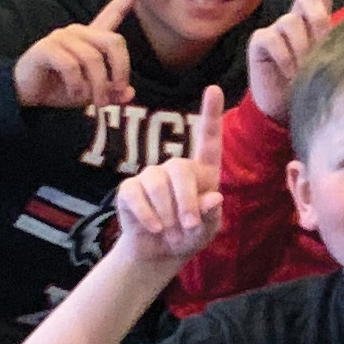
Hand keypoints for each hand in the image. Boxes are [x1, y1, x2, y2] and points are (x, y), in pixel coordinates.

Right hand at [13, 0, 145, 108]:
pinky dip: (76, 86)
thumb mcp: (91, 93)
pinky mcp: (47, 48)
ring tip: (92, 102)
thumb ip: (112, 93)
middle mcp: (79, 32)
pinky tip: (73, 94)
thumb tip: (129, 93)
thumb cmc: (61, 87)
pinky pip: (71, 66)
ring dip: (97, 87)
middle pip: (113, 42)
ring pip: (93, 60)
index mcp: (91, 38)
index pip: (113, 12)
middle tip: (114, 94)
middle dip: (120, 71)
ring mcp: (62, 37)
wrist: (28, 93)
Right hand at [114, 85, 224, 263]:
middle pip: (180, 168)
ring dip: (166, 213)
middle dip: (186, 199)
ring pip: (156, 184)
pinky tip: (153, 229)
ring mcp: (150, 177)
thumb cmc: (188, 237)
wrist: (157, 253)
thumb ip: (212, 215)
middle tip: (188, 226)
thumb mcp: (207, 231)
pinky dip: (147, 216)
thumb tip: (213, 197)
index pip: (208, 139)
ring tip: (170, 232)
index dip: (211, 114)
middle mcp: (175, 169)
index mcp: (202, 173)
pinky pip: (136, 196)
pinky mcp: (129, 190)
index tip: (214, 89)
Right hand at [247, 0, 333, 122]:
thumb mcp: (325, 61)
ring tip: (303, 69)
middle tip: (321, 47)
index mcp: (314, 23)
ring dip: (301, 48)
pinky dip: (284, 56)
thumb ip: (329, 39)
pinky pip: (273, 38)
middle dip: (318, 20)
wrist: (284, 108)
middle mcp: (295, 21)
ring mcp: (276, 30)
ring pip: (291, 21)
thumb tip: (330, 22)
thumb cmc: (308, 85)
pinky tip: (287, 71)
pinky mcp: (260, 41)